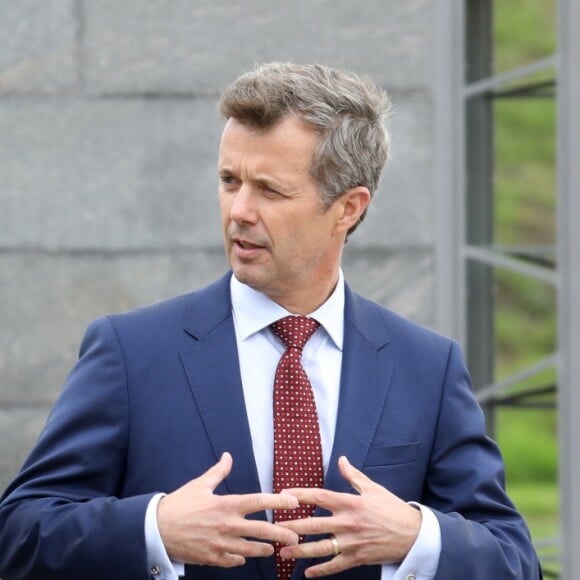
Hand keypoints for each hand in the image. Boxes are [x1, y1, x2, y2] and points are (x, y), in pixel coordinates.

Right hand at [157, 452, 299, 566]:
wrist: (156, 529)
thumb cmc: (179, 504)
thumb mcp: (200, 484)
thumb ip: (218, 471)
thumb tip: (228, 456)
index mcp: (227, 504)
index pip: (260, 502)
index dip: (279, 502)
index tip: (294, 502)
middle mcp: (228, 525)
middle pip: (263, 530)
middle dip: (282, 534)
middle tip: (295, 537)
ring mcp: (221, 544)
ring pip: (252, 549)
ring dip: (265, 549)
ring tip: (274, 548)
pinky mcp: (213, 559)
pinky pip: (234, 561)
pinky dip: (242, 558)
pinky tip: (246, 555)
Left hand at [277, 456, 421, 577]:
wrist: (413, 534)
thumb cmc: (392, 509)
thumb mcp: (373, 488)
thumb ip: (353, 476)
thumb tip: (341, 459)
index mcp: (350, 503)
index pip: (320, 497)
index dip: (300, 496)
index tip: (284, 496)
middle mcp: (348, 522)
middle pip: (314, 524)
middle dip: (293, 526)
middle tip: (275, 528)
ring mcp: (352, 542)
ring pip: (321, 548)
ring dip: (301, 550)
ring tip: (284, 552)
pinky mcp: (357, 558)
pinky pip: (335, 565)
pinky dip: (321, 570)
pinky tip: (307, 573)